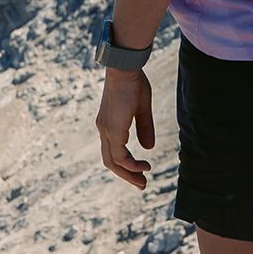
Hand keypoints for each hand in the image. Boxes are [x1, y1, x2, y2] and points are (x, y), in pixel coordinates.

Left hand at [96, 67, 155, 188]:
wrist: (125, 69)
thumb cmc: (133, 83)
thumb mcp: (141, 109)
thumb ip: (144, 128)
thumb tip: (148, 147)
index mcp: (108, 124)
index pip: (113, 151)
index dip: (126, 164)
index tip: (142, 171)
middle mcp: (104, 129)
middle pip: (110, 161)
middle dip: (126, 175)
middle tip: (141, 184)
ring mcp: (107, 130)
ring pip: (113, 162)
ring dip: (128, 174)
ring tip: (143, 181)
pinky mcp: (113, 130)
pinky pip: (120, 156)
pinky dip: (131, 165)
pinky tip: (143, 166)